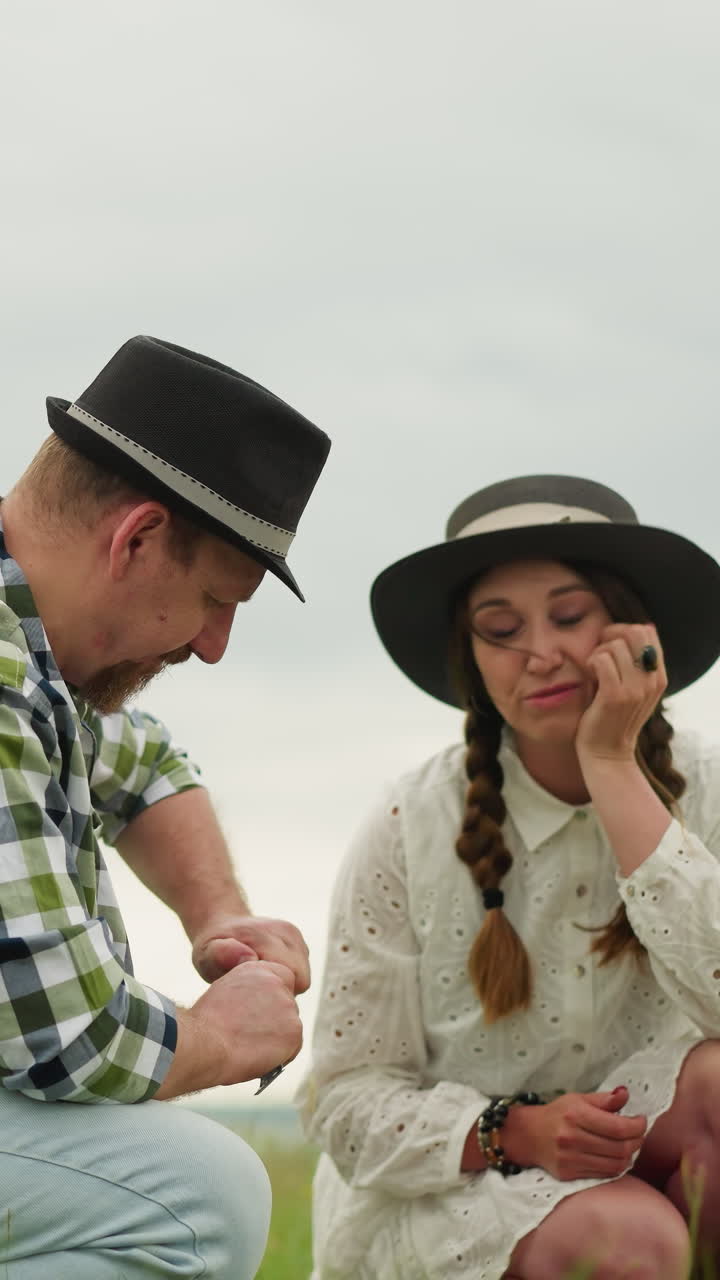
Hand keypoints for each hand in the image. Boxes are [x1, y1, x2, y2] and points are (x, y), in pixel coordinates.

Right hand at [156, 959, 302, 1097]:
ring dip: (277, 1038)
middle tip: (252, 1035)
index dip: (269, 999)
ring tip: (251, 1048)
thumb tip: (254, 1007)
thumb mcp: (225, 991)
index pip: (279, 980)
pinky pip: (292, 1047)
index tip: (258, 1014)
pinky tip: (259, 1057)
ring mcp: (288, 1006)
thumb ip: (248, 992)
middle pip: (286, 1004)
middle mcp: (277, 983)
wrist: (205, 1043)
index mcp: (258, 969)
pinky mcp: (294, 1030)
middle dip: (275, 1020)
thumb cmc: (205, 1024)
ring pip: (290, 1026)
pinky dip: (280, 1055)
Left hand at [191, 914, 310, 992]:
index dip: (273, 990)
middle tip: (257, 989)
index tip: (251, 990)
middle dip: (282, 988)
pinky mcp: (298, 940)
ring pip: (303, 975)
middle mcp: (285, 931)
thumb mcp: (206, 954)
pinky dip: (289, 976)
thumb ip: (221, 956)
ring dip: (286, 982)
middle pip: (300, 977)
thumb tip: (248, 957)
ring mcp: (294, 934)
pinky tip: (268, 974)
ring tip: (261, 981)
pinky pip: (302, 969)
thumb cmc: (212, 947)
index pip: (288, 975)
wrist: (222, 923)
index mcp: (263, 934)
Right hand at [503, 1087, 646, 1180]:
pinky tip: (616, 1156)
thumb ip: (604, 1099)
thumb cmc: (557, 1114)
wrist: (528, 1135)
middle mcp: (572, 1138)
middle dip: (637, 1140)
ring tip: (629, 1145)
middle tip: (638, 1133)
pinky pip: (604, 1175)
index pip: (618, 1127)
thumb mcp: (578, 1099)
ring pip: (615, 1165)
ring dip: (629, 1155)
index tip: (641, 1120)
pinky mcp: (570, 1175)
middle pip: (620, 1148)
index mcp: (576, 1115)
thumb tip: (625, 1094)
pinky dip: (616, 1166)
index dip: (637, 1126)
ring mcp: (571, 1159)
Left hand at [575, 623, 666, 766]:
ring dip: (598, 652)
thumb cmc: (614, 718)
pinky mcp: (615, 696)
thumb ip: (639, 663)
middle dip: (612, 634)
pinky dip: (592, 661)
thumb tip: (645, 627)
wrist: (607, 754)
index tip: (609, 643)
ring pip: (615, 645)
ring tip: (594, 669)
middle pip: (635, 632)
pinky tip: (590, 674)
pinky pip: (602, 660)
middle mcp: (652, 681)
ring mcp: (635, 689)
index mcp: (659, 677)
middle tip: (599, 650)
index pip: (648, 633)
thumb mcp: (635, 689)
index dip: (625, 630)